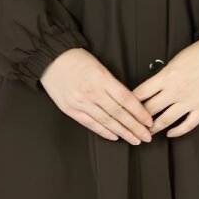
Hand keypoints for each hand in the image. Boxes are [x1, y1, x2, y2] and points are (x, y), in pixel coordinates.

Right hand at [39, 47, 155, 144]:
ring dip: (123, 133)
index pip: (126, 99)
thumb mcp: (98, 65)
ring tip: (135, 140)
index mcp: (101, 78)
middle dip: (135, 127)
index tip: (149, 121)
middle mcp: (92, 92)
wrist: (50, 58)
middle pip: (119, 113)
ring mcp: (80, 102)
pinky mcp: (70, 110)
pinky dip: (104, 132)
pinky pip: (91, 124)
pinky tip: (115, 137)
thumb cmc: (75, 59)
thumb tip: (129, 100)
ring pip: (107, 122)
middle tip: (146, 136)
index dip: (139, 112)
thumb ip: (112, 83)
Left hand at [131, 35, 198, 137]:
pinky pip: (187, 125)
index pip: (140, 94)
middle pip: (149, 110)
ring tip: (147, 132)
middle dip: (138, 119)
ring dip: (153, 128)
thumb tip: (151, 89)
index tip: (125, 107)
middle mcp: (175, 91)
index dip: (130, 103)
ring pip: (165, 120)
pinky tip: (170, 133)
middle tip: (132, 124)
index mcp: (166, 77)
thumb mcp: (174, 61)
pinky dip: (177, 131)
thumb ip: (162, 76)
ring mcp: (190, 101)